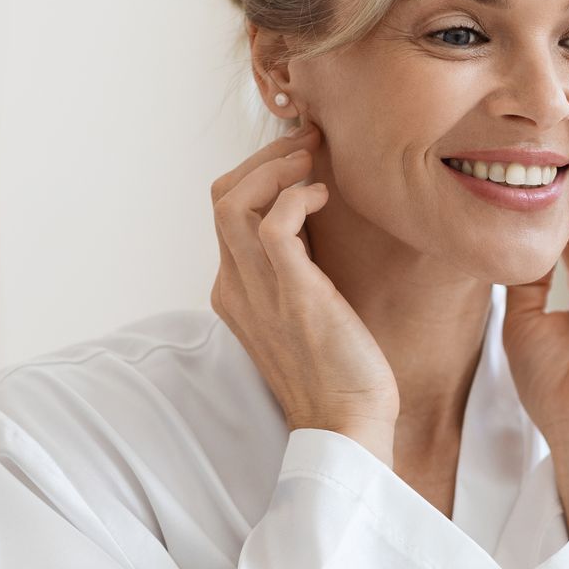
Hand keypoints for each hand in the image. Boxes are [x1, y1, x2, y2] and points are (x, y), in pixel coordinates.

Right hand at [209, 121, 398, 462]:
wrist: (348, 424)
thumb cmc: (340, 372)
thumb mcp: (306, 312)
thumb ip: (296, 271)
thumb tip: (314, 226)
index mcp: (234, 291)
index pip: (224, 210)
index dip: (258, 173)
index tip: (299, 157)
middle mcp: (235, 288)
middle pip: (220, 195)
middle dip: (261, 159)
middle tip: (306, 144)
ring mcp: (258, 292)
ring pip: (232, 201)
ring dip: (274, 167)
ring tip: (311, 159)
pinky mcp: (292, 295)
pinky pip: (273, 223)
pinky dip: (295, 197)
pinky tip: (323, 197)